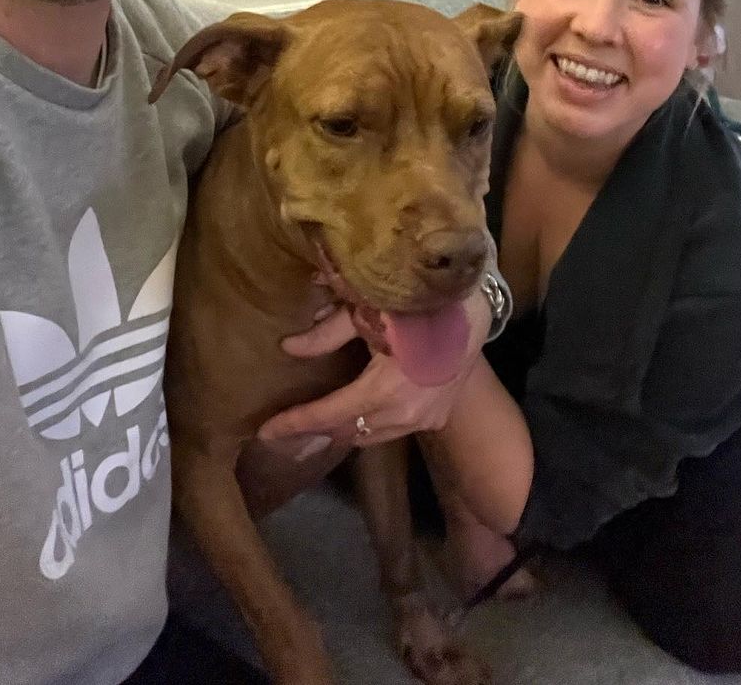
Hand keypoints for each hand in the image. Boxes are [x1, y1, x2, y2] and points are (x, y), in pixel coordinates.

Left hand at [257, 288, 492, 452]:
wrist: (475, 313)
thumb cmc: (418, 305)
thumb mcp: (370, 313)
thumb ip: (328, 334)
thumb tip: (288, 347)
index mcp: (385, 389)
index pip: (329, 415)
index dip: (294, 423)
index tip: (265, 431)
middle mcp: (404, 414)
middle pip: (347, 431)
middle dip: (313, 431)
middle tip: (282, 431)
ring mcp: (423, 421)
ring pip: (370, 435)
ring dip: (343, 429)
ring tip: (313, 424)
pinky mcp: (435, 419)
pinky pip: (391, 431)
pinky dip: (369, 425)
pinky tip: (355, 415)